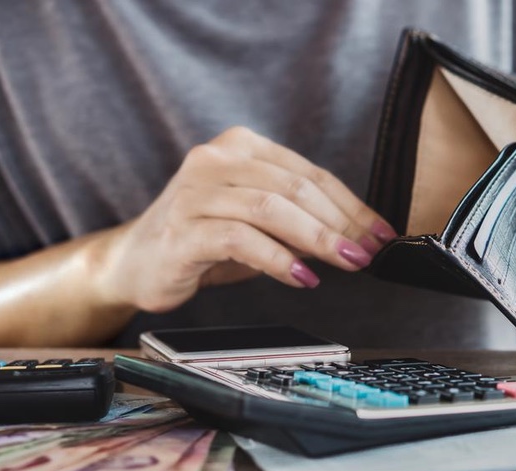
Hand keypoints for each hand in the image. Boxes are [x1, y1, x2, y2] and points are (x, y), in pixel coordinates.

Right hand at [93, 126, 396, 312]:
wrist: (135, 262)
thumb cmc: (203, 241)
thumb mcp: (256, 222)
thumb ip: (297, 220)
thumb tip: (354, 237)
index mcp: (240, 148)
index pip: (309, 173)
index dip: (351, 205)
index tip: (379, 233)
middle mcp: (215, 160)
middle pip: (295, 187)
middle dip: (341, 222)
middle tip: (368, 252)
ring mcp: (195, 192)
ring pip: (270, 207)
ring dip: (317, 238)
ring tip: (346, 261)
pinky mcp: (183, 229)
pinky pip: (240, 239)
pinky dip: (277, 259)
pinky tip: (302, 277)